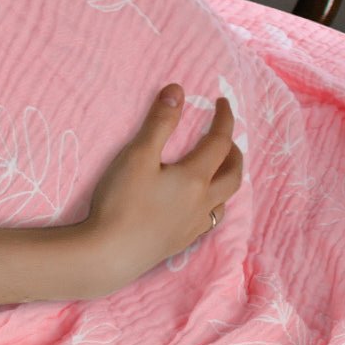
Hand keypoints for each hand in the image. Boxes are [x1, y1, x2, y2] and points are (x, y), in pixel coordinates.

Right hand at [83, 83, 242, 295]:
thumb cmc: (121, 201)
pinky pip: (211, 217)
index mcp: (195, 178)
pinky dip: (213, 201)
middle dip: (233, 151)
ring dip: (226, 178)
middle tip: (225, 135)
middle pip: (233, 175)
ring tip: (215, 167)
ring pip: (225, 199)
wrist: (110, 253)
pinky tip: (197, 202)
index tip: (223, 102)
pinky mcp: (182, 241)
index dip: (224, 120)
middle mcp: (202, 203)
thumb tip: (178, 91)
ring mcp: (194, 225)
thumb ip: (159, 123)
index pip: (219, 143)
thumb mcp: (138, 155)